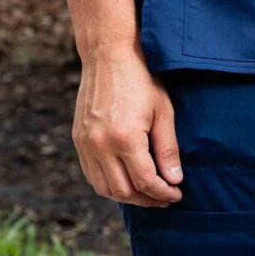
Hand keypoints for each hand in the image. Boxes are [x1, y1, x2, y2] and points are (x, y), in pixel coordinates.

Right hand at [74, 42, 182, 207]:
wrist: (108, 56)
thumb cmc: (142, 80)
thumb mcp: (163, 112)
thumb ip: (168, 149)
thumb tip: (174, 180)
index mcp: (125, 138)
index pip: (145, 181)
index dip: (163, 193)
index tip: (176, 194)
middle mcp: (100, 145)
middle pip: (122, 191)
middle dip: (146, 199)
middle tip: (164, 198)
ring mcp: (85, 144)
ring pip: (103, 188)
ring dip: (126, 196)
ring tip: (147, 193)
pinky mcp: (78, 140)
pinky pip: (91, 174)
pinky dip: (108, 184)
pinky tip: (125, 181)